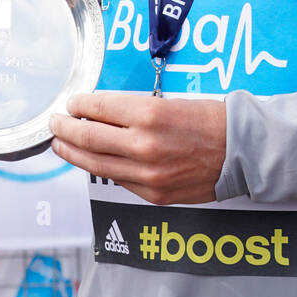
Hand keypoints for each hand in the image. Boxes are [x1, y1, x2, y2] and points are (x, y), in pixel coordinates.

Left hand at [50, 91, 226, 205]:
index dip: (78, 104)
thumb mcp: (169, 102)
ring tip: (61, 144)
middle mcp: (143, 144)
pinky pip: (117, 180)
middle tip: (55, 123)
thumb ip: (132, 110)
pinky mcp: (153, 194)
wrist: (241, 152)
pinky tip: (93, 160)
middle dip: (65, 128)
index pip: (98, 107)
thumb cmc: (210, 121)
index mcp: (149, 113)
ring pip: (95, 163)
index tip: (71, 103)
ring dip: (72, 152)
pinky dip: (101, 168)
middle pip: (87, 137)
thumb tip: (99, 112)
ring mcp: (146, 173)